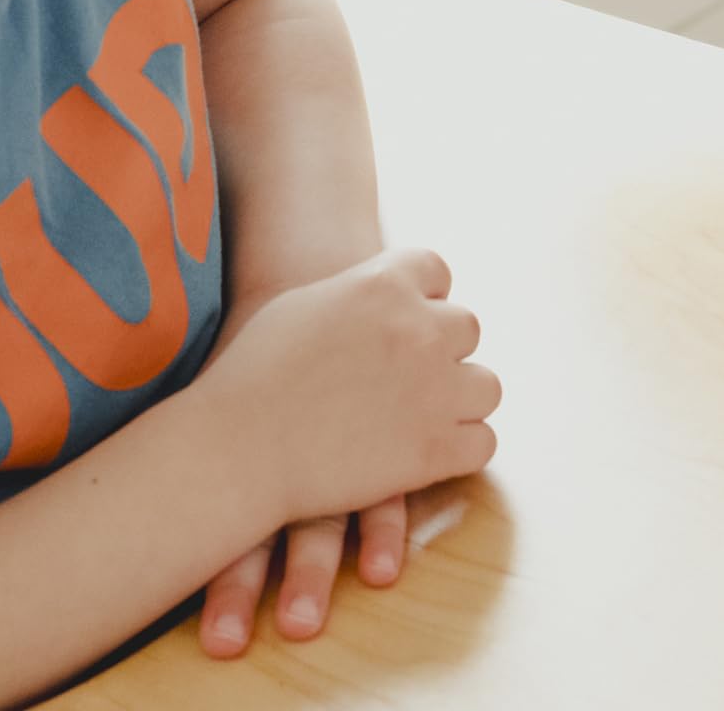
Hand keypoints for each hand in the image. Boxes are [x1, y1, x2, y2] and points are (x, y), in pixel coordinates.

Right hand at [198, 249, 499, 630]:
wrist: (237, 448)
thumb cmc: (253, 374)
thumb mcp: (305, 304)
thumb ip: (357, 293)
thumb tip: (383, 294)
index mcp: (385, 284)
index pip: (437, 270)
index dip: (425, 297)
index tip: (410, 320)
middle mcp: (419, 328)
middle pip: (467, 327)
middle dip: (444, 350)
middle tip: (414, 376)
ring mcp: (433, 389)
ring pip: (487, 385)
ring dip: (462, 398)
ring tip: (431, 414)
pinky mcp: (434, 449)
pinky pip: (483, 442)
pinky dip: (464, 448)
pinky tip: (436, 452)